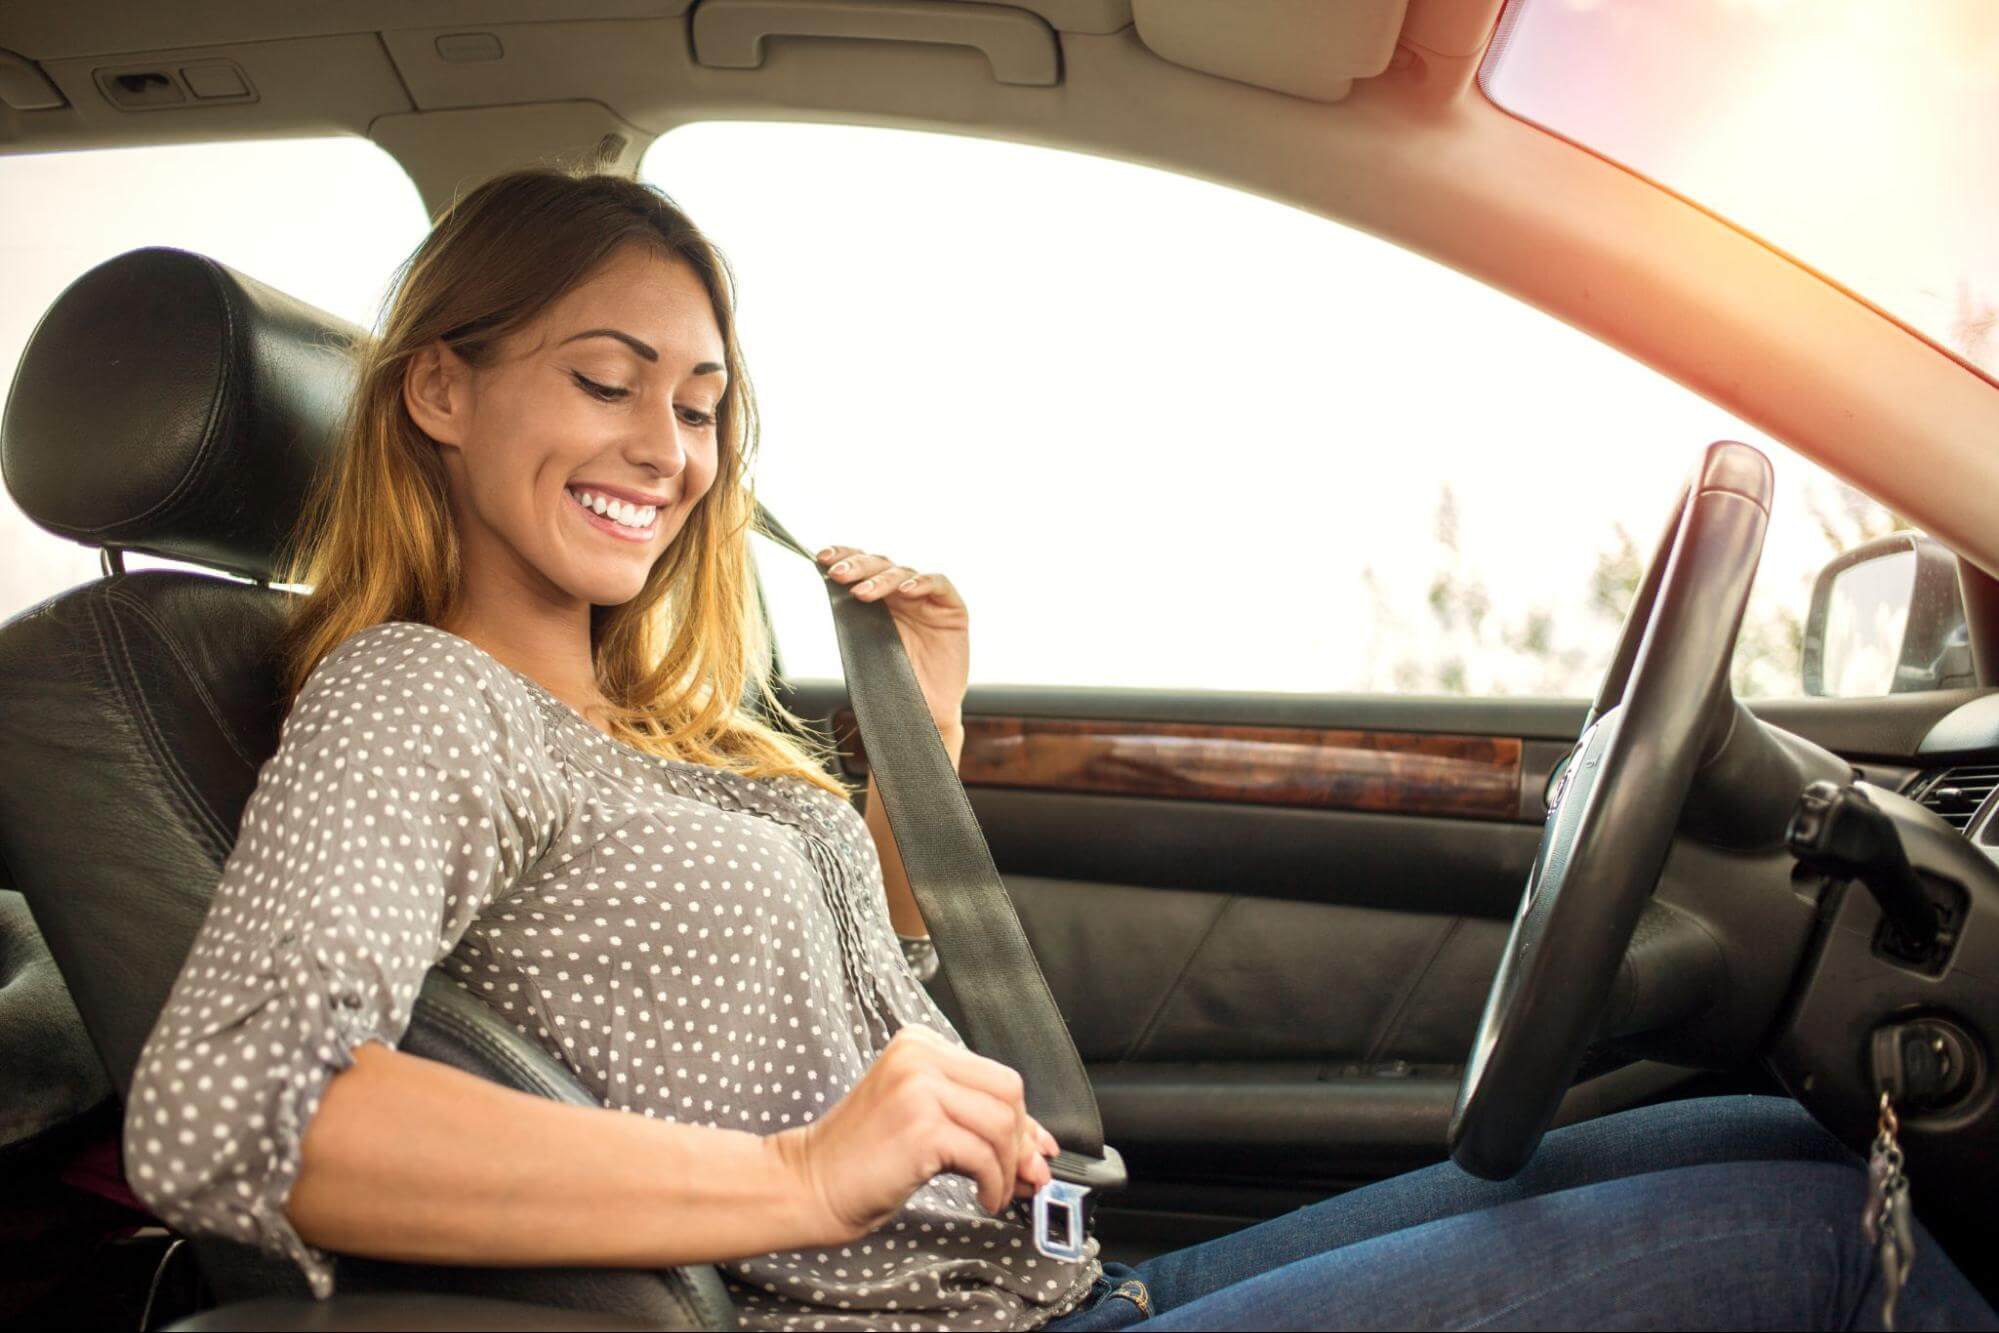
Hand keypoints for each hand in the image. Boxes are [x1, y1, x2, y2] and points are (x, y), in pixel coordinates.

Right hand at [769, 1023, 1059, 1243]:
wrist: (808, 1184)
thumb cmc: (860, 1159)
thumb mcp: (921, 1121)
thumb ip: (971, 1121)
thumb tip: (1036, 1148)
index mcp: (919, 1044)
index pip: (995, 1075)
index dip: (1024, 1119)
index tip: (1034, 1150)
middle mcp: (919, 1056)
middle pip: (1008, 1092)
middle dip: (1022, 1140)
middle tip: (1021, 1177)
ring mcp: (919, 1088)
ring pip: (1002, 1124)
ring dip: (1008, 1168)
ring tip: (994, 1191)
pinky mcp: (921, 1126)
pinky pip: (984, 1156)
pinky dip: (994, 1184)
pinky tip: (983, 1198)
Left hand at [816, 545, 966, 735]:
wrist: (923, 714)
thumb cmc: (893, 682)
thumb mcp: (863, 646)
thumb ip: (852, 617)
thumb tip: (826, 587)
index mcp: (880, 599)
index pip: (862, 567)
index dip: (844, 557)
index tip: (821, 558)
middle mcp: (903, 594)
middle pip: (880, 565)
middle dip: (857, 566)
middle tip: (837, 574)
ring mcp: (928, 600)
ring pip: (904, 572)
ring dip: (881, 579)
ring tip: (862, 592)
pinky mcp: (952, 609)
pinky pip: (939, 585)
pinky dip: (921, 583)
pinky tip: (905, 591)